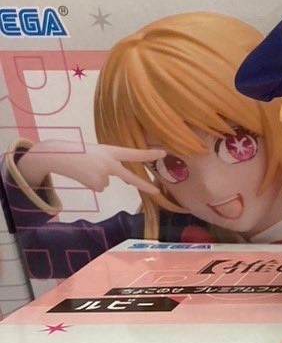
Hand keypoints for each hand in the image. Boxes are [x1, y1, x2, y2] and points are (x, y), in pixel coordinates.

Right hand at [15, 141, 164, 196]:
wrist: (57, 155)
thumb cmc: (79, 152)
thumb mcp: (98, 153)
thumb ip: (112, 163)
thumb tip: (124, 182)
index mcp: (110, 151)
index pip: (132, 153)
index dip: (148, 154)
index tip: (163, 154)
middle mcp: (109, 163)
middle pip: (129, 176)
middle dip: (143, 184)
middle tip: (156, 192)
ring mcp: (103, 175)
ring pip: (108, 182)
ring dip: (97, 178)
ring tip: (86, 168)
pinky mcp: (95, 184)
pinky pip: (100, 187)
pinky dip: (92, 183)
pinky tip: (83, 175)